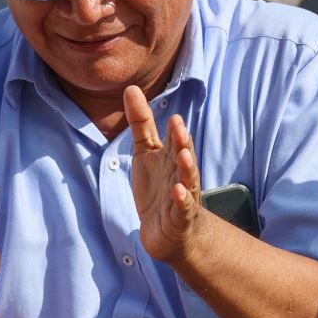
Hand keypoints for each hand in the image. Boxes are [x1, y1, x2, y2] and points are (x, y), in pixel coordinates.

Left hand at [126, 87, 204, 265]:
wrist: (168, 230)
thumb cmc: (158, 187)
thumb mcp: (145, 152)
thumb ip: (141, 122)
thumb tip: (131, 88)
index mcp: (171, 157)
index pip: (173, 141)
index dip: (173, 131)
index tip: (173, 118)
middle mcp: (180, 173)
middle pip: (183, 156)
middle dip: (182, 143)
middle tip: (179, 128)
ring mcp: (183, 195)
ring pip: (187, 179)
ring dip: (186, 167)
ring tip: (183, 155)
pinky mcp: (180, 217)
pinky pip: (183, 208)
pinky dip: (182, 200)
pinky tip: (178, 191)